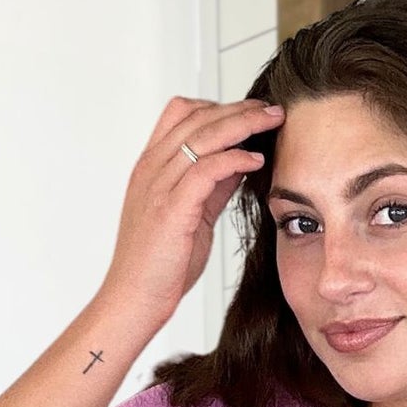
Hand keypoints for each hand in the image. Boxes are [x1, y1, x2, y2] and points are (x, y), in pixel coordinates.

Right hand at [98, 95, 283, 334]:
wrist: (134, 300)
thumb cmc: (159, 266)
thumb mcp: (190, 215)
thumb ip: (211, 187)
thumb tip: (239, 162)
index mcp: (151, 168)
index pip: (181, 113)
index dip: (217, 106)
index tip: (250, 111)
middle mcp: (151, 170)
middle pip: (197, 117)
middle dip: (240, 108)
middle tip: (272, 109)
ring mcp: (158, 188)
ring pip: (203, 136)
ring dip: (243, 124)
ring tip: (272, 122)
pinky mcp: (171, 210)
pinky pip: (206, 170)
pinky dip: (234, 159)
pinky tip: (255, 160)